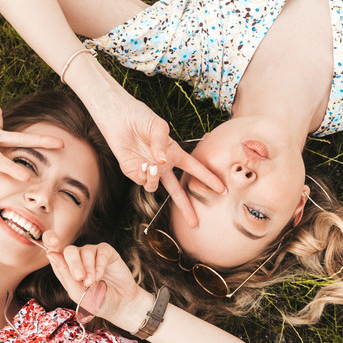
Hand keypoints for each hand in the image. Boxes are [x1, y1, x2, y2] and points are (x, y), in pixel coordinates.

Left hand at [45, 240, 150, 331]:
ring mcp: (92, 254)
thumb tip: (50, 254)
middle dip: (73, 264)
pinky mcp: (107, 252)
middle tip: (79, 278)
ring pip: (85, 251)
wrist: (119, 305)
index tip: (51, 248)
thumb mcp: (77, 293)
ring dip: (88, 268)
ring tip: (92, 283)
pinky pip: (100, 252)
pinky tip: (100, 277)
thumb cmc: (96, 301)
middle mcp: (78, 258)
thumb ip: (64, 274)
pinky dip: (99, 265)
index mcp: (66, 267)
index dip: (51, 242)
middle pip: (69, 250)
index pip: (54, 251)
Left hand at [94, 93, 224, 227]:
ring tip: (151, 165)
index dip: (208, 179)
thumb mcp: (158, 127)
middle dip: (186, 208)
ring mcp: (149, 171)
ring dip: (155, 179)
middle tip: (194, 224)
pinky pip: (143, 182)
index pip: (195, 169)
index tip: (222, 189)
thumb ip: (162, 144)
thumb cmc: (141, 118)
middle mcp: (163, 165)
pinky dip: (145, 176)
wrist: (119, 118)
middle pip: (178, 191)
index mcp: (174, 154)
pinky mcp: (134, 172)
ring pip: (156, 188)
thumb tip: (161, 162)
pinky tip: (142, 163)